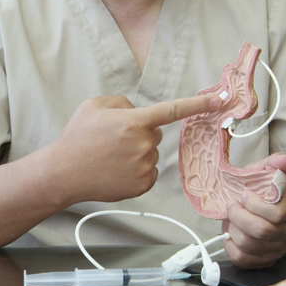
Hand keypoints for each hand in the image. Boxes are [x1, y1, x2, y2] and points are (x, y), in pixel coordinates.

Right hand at [52, 93, 221, 204]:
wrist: (64, 172)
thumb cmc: (78, 136)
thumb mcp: (96, 105)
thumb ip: (124, 103)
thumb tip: (139, 113)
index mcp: (134, 122)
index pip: (174, 110)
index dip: (199, 104)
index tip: (221, 100)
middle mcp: (144, 145)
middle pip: (156, 133)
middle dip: (141, 133)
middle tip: (114, 139)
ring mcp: (144, 167)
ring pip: (151, 153)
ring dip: (137, 152)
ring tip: (110, 156)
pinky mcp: (142, 185)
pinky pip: (149, 171)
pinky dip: (137, 169)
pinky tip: (116, 169)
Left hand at [222, 155, 285, 267]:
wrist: (273, 209)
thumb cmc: (267, 190)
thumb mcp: (268, 172)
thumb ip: (275, 163)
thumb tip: (284, 160)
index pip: (277, 214)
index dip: (255, 205)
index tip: (243, 194)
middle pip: (261, 231)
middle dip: (238, 216)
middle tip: (231, 205)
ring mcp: (279, 247)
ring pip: (250, 246)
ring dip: (233, 230)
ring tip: (231, 218)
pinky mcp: (266, 259)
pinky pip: (245, 260)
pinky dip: (231, 247)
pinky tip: (230, 235)